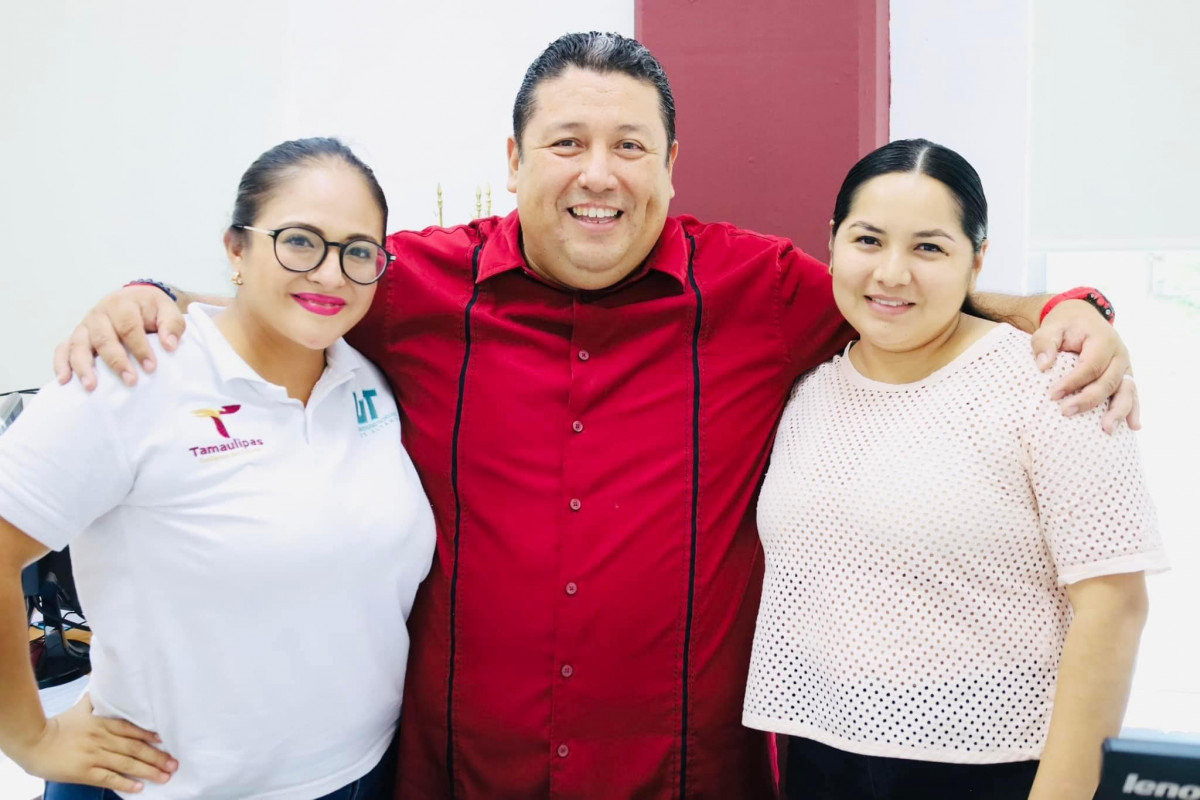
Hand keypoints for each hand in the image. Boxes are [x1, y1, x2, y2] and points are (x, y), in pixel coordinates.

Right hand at [11, 694, 176, 792]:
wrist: (34, 742)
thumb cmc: (59, 725)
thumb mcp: (80, 708)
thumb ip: (95, 699)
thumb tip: (101, 682)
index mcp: (103, 723)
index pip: (132, 729)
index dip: (149, 736)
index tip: (165, 741)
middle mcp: (102, 739)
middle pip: (134, 748)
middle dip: (157, 757)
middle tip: (173, 763)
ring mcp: (94, 756)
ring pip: (126, 764)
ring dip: (148, 770)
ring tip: (164, 776)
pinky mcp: (84, 772)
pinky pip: (109, 778)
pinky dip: (125, 783)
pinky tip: (139, 787)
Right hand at [53, 285, 184, 391]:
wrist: (136, 299)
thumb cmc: (151, 309)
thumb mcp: (167, 310)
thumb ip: (171, 325)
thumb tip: (169, 345)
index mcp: (122, 304)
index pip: (128, 327)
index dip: (140, 348)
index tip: (151, 367)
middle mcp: (99, 314)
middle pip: (102, 337)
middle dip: (116, 361)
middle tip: (130, 380)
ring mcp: (85, 325)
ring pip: (78, 344)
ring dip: (83, 366)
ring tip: (91, 386)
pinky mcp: (77, 337)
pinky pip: (63, 348)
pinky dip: (61, 363)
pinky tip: (64, 380)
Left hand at [1030, 299, 1137, 433]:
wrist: (1082, 318)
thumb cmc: (1065, 325)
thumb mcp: (1051, 327)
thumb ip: (1044, 342)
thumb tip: (1043, 365)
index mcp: (1103, 340)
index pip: (1090, 365)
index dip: (1073, 382)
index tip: (1052, 395)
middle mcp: (1119, 354)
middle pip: (1108, 381)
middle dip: (1088, 399)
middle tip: (1065, 412)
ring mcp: (1125, 366)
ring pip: (1126, 390)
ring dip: (1118, 411)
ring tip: (1107, 429)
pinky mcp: (1125, 376)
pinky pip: (1132, 394)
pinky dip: (1133, 410)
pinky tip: (1134, 426)